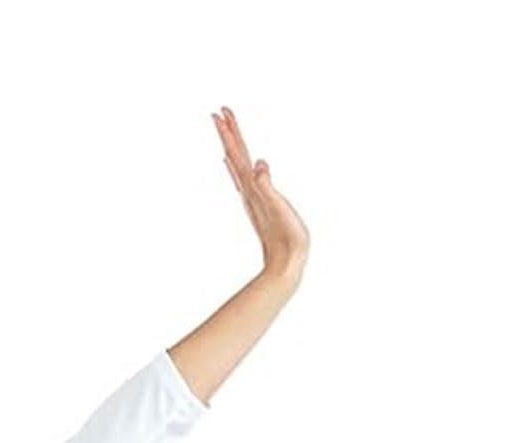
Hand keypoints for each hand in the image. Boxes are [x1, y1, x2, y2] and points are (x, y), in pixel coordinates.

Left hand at [212, 105, 307, 278]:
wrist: (284, 266)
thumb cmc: (286, 239)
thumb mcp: (278, 209)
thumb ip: (266, 186)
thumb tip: (257, 164)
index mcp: (252, 187)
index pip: (238, 153)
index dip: (231, 132)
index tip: (221, 111)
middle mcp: (248, 190)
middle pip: (235, 155)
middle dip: (228, 132)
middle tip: (219, 112)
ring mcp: (252, 198)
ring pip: (238, 165)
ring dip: (231, 147)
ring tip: (225, 131)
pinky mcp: (259, 205)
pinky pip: (244, 179)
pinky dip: (236, 167)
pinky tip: (234, 165)